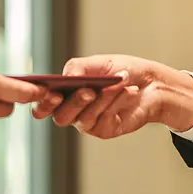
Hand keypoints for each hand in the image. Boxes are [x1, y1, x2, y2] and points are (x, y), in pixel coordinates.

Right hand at [31, 54, 192, 139]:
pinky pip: (104, 120)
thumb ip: (78, 67)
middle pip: (60, 117)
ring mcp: (88, 122)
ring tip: (119, 82)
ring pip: (84, 118)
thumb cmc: (121, 71)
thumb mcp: (98, 63)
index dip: (42, 103)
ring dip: (102, 98)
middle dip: (74, 103)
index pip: (43, 105)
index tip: (50, 93)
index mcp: (65, 93)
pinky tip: (129, 91)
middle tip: (88, 90)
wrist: (151, 83)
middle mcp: (73, 111)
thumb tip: (67, 77)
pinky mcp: (105, 130)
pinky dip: (116, 102)